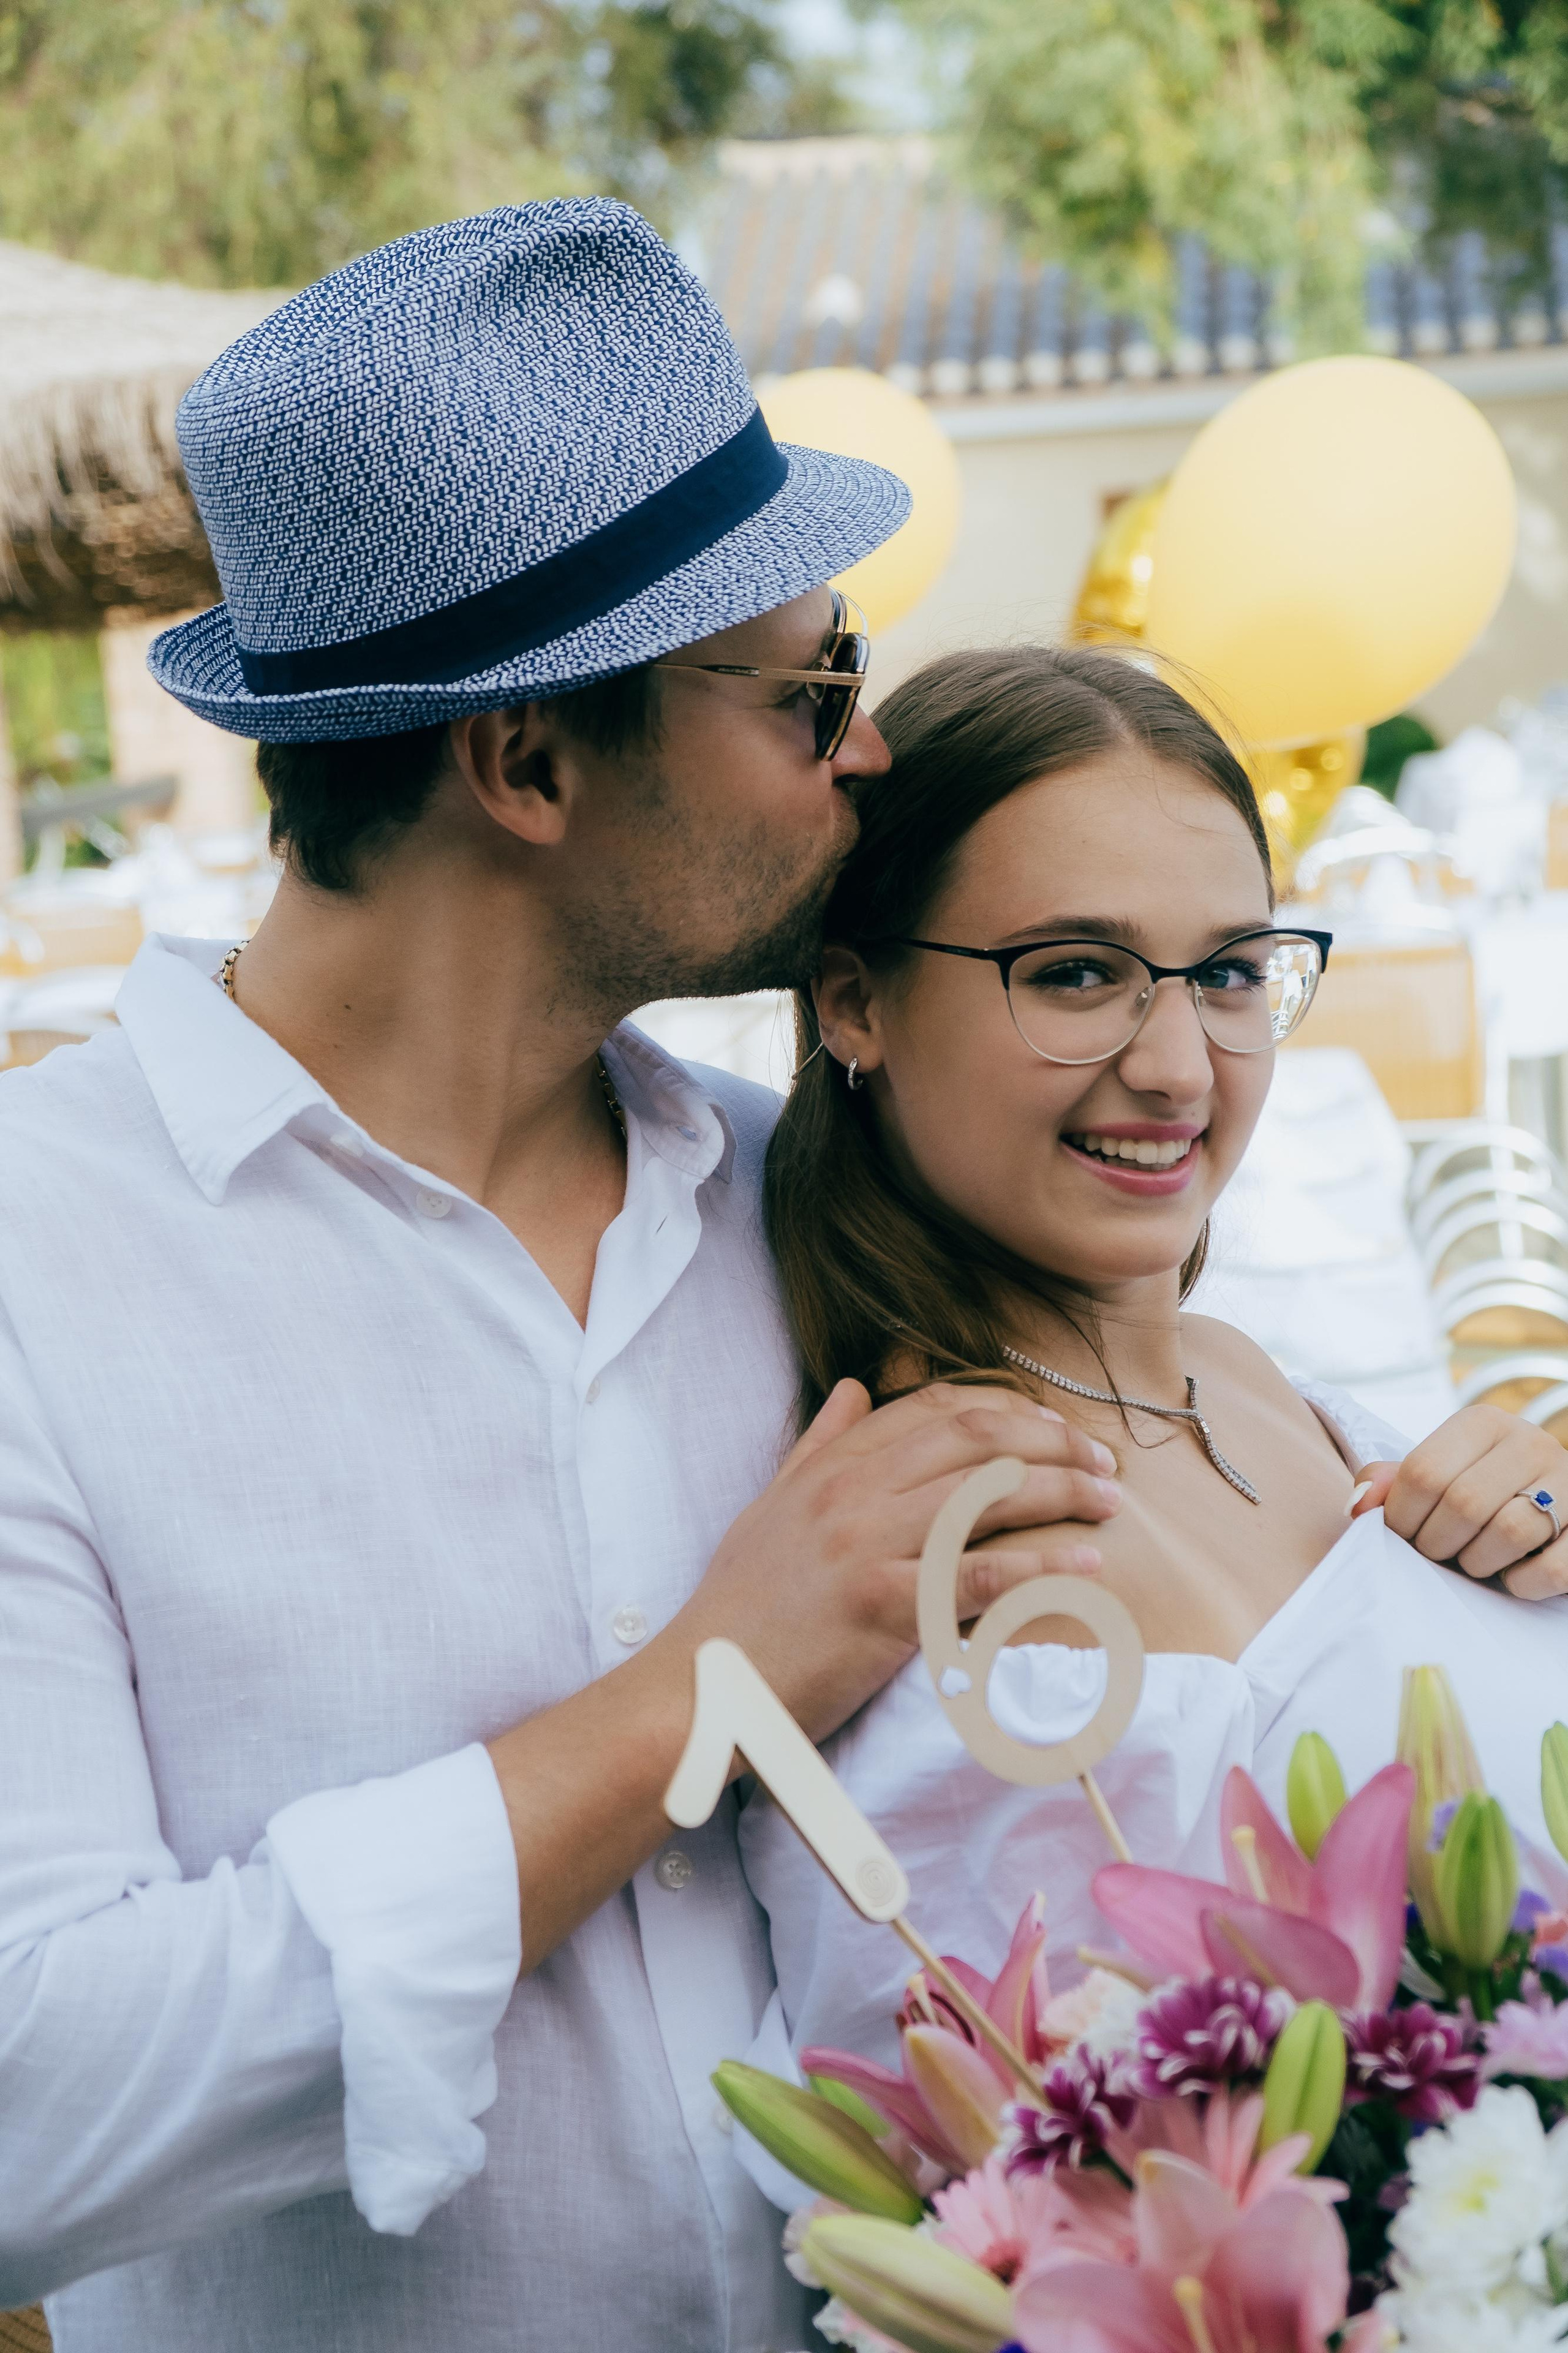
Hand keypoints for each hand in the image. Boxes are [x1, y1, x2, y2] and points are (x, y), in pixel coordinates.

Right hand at [667, 1377, 1120, 1742]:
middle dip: (1052, 1440)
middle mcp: (852, 1493)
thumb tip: (852, 1388)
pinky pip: (978, 1574)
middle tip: (1102, 1459)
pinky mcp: (882, 1608)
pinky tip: (1083, 1561)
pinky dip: (1040, 1563)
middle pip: (975, 1439)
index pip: (935, 1409)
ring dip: (1062, 1490)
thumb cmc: (739, 1605)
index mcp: (831, 1467)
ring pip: (987, 1495)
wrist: (702, 1683)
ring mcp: (866, 1546)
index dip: (1007, 1408)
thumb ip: (817, 1445)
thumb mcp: (770, 1506)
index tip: (1053, 1425)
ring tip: (1109, 1499)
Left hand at [1351, 1404, 1567, 1597]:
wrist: (1552, 1504)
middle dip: (1437, 1544)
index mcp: (1483, 1423)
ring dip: (1479, 1564)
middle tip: (1436, 1554)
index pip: (1423, 1472)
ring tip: (1473, 1562)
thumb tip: (1358, 1505)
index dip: (1401, 1518)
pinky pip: (1553, 1569)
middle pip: (1463, 1504)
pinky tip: (1511, 1578)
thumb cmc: (1478, 1492)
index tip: (1402, 1536)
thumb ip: (1390, 1482)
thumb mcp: (1436, 1474)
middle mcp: (1530, 1442)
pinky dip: (1523, 1584)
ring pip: (1511, 1533)